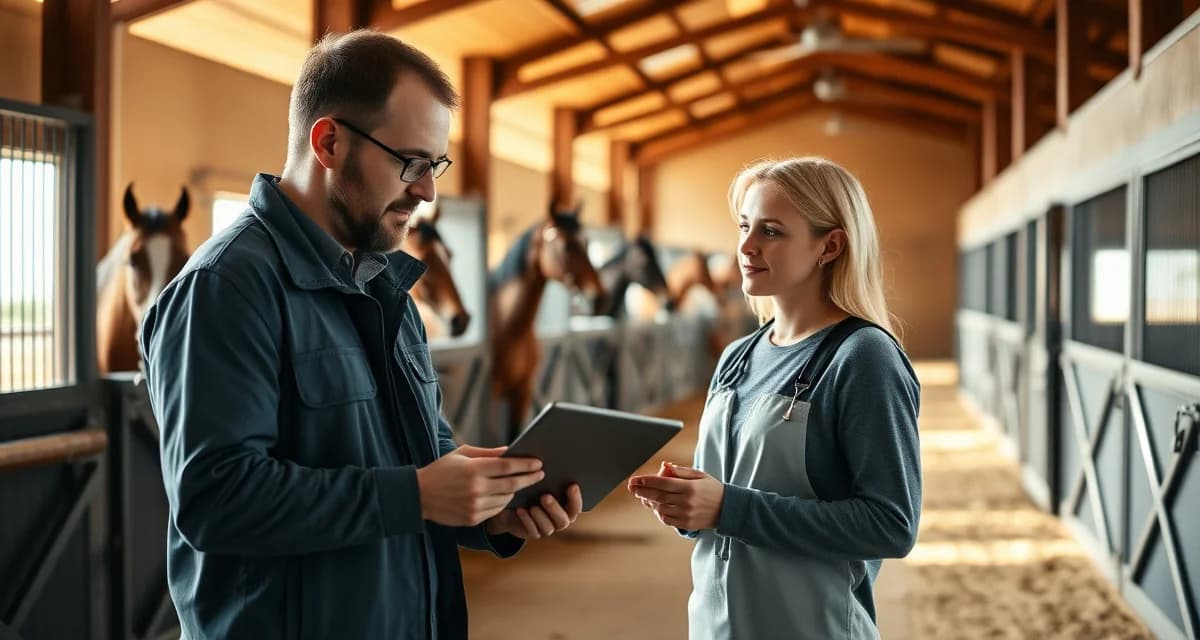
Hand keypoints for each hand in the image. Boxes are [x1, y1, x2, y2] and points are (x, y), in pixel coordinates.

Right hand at [416, 445, 543, 526]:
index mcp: (474, 469)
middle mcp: (476, 489)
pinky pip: (496, 510)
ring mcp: (475, 506)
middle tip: (540, 474)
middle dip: (529, 479)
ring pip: (506, 499)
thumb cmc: (442, 470)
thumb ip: (488, 453)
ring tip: (523, 483)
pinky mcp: (473, 519)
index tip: (538, 463)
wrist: (419, 495)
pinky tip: (508, 496)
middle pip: (512, 484)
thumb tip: (511, 451)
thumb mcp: (462, 454)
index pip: (508, 467)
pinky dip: (504, 502)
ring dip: (517, 491)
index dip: (526, 465)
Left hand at [485, 484, 582, 539]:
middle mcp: (559, 520)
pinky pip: (532, 530)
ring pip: (548, 527)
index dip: (576, 498)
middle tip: (545, 496)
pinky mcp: (533, 533)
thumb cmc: (532, 490)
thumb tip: (550, 462)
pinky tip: (520, 510)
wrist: (514, 506)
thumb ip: (549, 478)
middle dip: (555, 508)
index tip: (572, 485)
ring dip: (540, 516)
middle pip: (563, 519)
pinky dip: (527, 520)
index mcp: (566, 508)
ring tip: (532, 506)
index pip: (576, 507)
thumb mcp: (541, 484)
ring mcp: (547, 528)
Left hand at [627, 461, 723, 530]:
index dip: (646, 481)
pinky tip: (657, 507)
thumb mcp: (699, 475)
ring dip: (650, 503)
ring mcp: (686, 514)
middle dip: (642, 491)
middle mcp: (687, 501)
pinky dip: (659, 513)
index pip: (662, 483)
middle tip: (632, 487)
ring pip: (661, 509)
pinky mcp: (687, 524)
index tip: (634, 480)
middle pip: (658, 496)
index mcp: (689, 487)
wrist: (728, 509)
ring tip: (645, 496)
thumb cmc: (712, 489)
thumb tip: (664, 466)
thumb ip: (680, 471)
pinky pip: (667, 520)